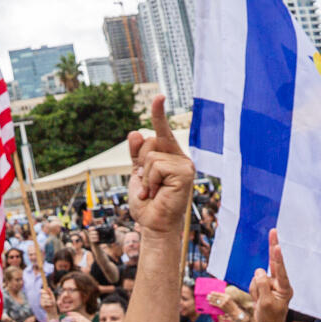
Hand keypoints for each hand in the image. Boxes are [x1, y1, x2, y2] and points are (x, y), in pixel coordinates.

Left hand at [125, 96, 193, 237]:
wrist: (153, 224)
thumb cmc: (148, 203)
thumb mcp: (137, 175)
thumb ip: (136, 155)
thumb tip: (135, 132)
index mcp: (170, 156)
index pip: (162, 131)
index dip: (158, 113)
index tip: (159, 96)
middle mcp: (180, 158)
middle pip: (150, 141)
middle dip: (140, 164)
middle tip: (147, 185)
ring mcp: (185, 165)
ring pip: (151, 155)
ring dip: (145, 177)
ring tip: (152, 191)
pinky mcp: (185, 173)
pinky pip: (157, 166)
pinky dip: (151, 181)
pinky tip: (157, 193)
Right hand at [250, 228, 293, 321]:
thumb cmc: (270, 318)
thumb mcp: (265, 304)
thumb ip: (262, 286)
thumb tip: (259, 270)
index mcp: (285, 288)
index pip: (280, 270)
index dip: (277, 258)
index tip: (276, 246)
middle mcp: (280, 283)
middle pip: (274, 262)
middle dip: (273, 246)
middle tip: (273, 230)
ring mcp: (272, 284)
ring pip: (257, 278)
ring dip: (255, 290)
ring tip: (260, 302)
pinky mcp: (265, 285)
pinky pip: (254, 283)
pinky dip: (253, 291)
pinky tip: (258, 300)